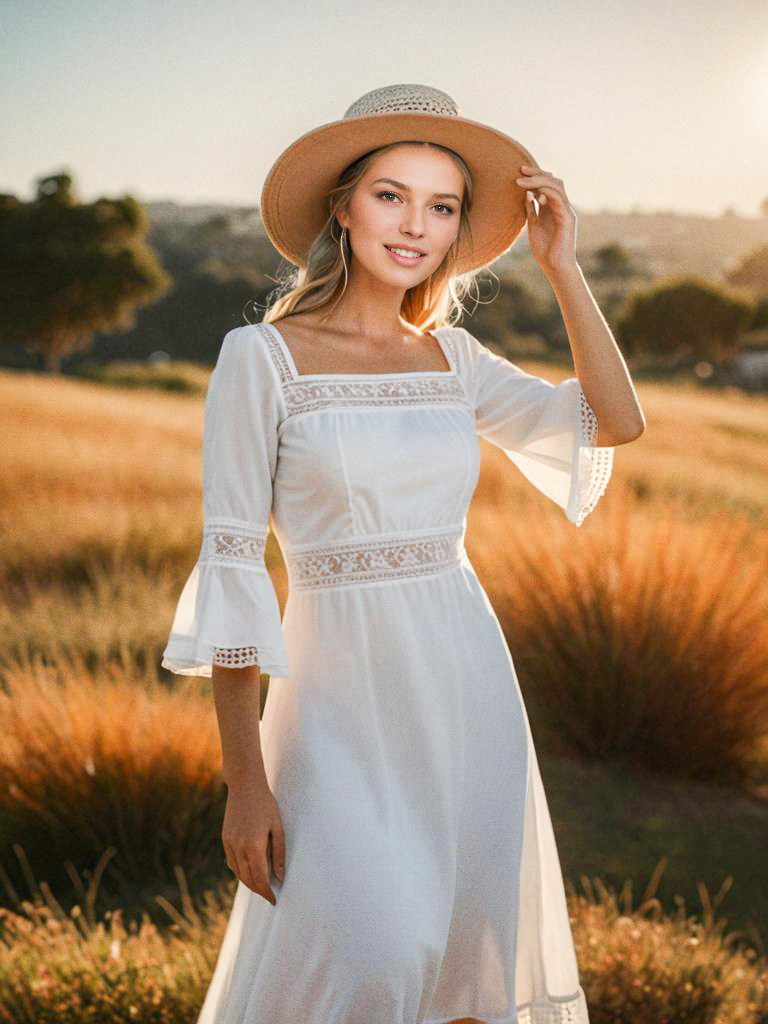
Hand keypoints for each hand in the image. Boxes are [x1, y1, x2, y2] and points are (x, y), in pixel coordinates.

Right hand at [222, 780, 285, 904]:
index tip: (274, 900)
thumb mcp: (277, 827)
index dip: (267, 892)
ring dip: (249, 882)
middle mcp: (238, 848)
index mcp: (253, 846)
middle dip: (259, 890)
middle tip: (269, 896)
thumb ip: (278, 854)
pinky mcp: (225, 839)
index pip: (260, 878)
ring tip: (261, 886)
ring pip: (238, 872)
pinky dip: (240, 871)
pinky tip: (248, 872)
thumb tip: (280, 878)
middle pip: (248, 878)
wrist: (245, 786)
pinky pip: (231, 862)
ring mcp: (229, 844)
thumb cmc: (266, 805)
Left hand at [515, 165, 577, 277]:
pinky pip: (558, 199)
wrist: (555, 267)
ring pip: (556, 187)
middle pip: (554, 181)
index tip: (520, 172)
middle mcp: (562, 207)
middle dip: (537, 173)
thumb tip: (526, 193)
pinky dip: (545, 193)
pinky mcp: (568, 218)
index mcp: (554, 208)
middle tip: (521, 169)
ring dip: (539, 181)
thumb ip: (531, 210)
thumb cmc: (545, 250)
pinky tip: (532, 193)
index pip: (548, 185)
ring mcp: (567, 211)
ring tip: (521, 181)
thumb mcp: (533, 227)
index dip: (536, 176)